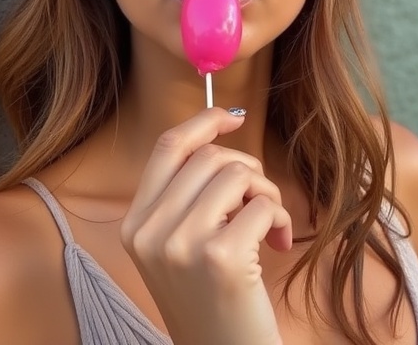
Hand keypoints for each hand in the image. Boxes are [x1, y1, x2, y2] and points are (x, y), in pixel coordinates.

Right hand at [120, 107, 291, 344]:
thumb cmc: (211, 297)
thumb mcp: (178, 244)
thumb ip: (187, 194)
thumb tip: (221, 129)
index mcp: (136, 223)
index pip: (167, 147)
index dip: (202, 122)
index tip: (230, 119)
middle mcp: (151, 231)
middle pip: (209, 157)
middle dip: (247, 170)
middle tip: (258, 203)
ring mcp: (182, 244)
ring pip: (238, 174)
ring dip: (266, 194)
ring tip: (270, 225)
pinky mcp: (221, 258)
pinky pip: (263, 204)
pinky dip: (280, 218)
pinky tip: (279, 244)